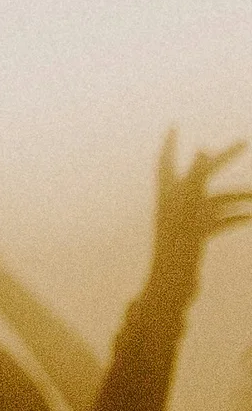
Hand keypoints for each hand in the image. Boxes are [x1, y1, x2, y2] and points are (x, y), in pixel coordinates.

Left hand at [141, 131, 251, 315]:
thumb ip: (196, 177)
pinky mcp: (196, 236)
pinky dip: (234, 216)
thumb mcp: (189, 207)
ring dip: (239, 196)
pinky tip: (251, 217)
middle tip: (244, 143)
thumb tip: (203, 149)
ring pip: (216, 199)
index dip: (171, 142)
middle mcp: (175, 203)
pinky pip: (218, 220)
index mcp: (168, 192)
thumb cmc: (177, 245)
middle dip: (223, 158)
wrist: (173, 284)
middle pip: (201, 173)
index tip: (173, 126)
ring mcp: (186, 220)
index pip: (167, 159)